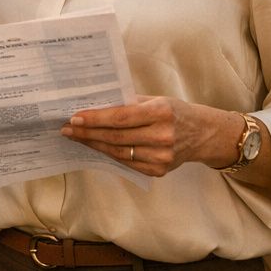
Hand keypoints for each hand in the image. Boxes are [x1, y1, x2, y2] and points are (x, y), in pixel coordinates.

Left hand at [60, 95, 241, 176]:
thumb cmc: (174, 112)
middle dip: (88, 133)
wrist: (204, 134)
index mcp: (161, 112)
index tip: (74, 118)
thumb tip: (94, 105)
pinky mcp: (160, 170)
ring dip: (94, 145)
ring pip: (118, 152)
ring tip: (76, 137)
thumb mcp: (155, 100)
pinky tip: (96, 147)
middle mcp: (163, 136)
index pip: (121, 117)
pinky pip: (127, 163)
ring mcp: (162, 157)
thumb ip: (128, 103)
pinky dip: (109, 154)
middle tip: (67, 129)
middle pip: (116, 137)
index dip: (95, 119)